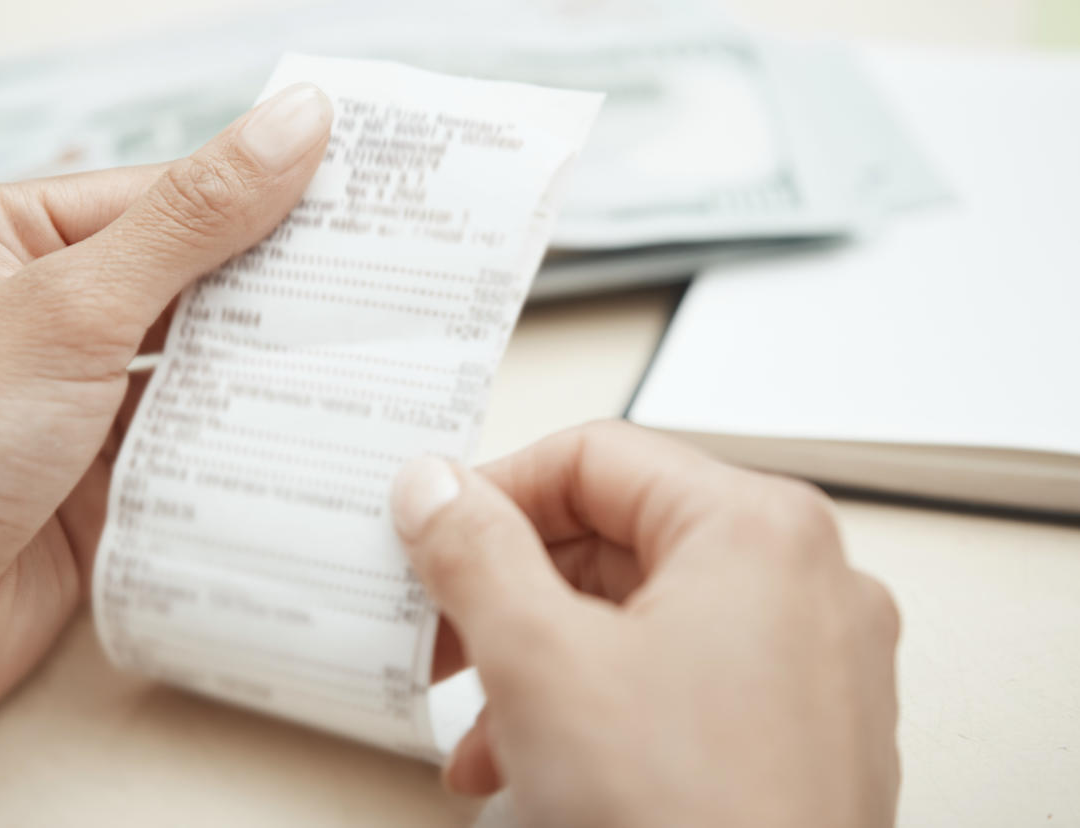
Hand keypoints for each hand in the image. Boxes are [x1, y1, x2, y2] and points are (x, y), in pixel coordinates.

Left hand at [0, 83, 332, 745]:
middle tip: (384, 280)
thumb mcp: (72, 305)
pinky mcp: (104, 474)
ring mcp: (76, 398)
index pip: (165, 198)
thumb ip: (191, 219)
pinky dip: (243, 439)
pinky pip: (193, 442)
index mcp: (14, 239)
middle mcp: (46, 313)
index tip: (358, 201)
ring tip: (368, 353)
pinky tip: (311, 431)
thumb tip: (294, 123)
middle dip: (276, 288)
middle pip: (190, 283)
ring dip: (266, 369)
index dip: (262, 197)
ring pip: (198, 367)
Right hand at [392, 421, 899, 827]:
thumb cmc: (690, 827)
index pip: (596, 457)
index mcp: (759, 530)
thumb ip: (475, 552)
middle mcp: (806, 582)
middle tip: (442, 633)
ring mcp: (815, 661)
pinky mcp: (803, 730)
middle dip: (512, 595)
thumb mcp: (540, 664)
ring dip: (544, 662)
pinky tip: (535, 766)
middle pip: (619, 539)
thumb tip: (437, 489)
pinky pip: (682, 680)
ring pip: (642, 618)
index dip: (496, 492)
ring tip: (480, 729)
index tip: (433, 534)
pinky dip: (601, 705)